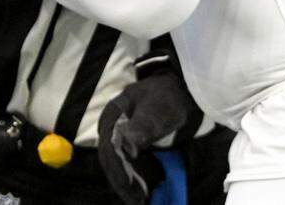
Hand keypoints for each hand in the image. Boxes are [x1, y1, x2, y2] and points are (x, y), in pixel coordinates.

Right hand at [98, 60, 199, 204]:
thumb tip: (128, 144)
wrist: (176, 91)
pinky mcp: (126, 141)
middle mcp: (110, 125)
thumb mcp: (157, 111)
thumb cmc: (166, 98)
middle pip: (109, 158)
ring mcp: (117, 134)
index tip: (130, 186)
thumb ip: (142, 126)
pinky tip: (140, 188)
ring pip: (115, 163)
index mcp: (111, 115)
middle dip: (121, 181)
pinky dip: (130, 176)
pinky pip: (123, 162)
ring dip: (124, 181)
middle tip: (137, 200)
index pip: (108, 148)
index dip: (117, 170)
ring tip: (138, 199)